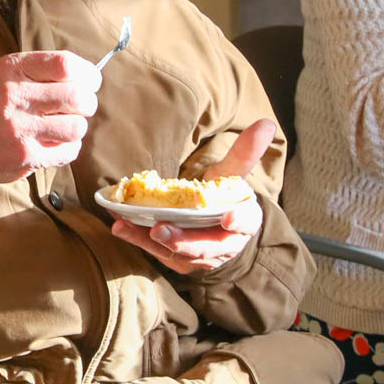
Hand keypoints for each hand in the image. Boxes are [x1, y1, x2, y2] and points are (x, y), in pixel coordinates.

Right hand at [0, 51, 101, 184]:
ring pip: (77, 126)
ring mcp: (19, 129)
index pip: (65, 64)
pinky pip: (67, 151)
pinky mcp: (24, 156)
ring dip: (77, 127)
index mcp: (12, 70)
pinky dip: (68, 147)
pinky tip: (54, 142)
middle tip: (81, 106)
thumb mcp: (4, 74)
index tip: (90, 81)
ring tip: (64, 126)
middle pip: (77, 96)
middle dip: (87, 102)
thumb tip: (89, 78)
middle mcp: (14, 96)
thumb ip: (41, 70)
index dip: (88, 74)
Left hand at [111, 119, 271, 273]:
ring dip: (150, 241)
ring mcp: (198, 257)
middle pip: (205, 247)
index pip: (246, 224)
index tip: (229, 218)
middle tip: (160, 229)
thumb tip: (265, 124)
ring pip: (176, 253)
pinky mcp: (176, 260)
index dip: (239, 221)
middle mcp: (223, 246)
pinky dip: (136, 239)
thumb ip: (244, 154)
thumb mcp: (233, 177)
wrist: (215, 230)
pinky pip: (156, 252)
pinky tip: (119, 226)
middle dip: (183, 241)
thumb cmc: (224, 200)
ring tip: (127, 226)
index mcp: (243, 223)